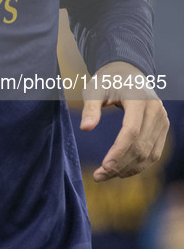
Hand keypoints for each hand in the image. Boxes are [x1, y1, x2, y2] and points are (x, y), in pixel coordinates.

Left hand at [80, 61, 168, 180]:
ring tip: (107, 175)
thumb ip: (90, 108)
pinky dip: (140, 165)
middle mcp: (155, 110)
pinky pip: (154, 152)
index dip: (119, 151)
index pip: (132, 131)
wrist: (128, 71)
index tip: (104, 167)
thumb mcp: (94, 88)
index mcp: (139, 99)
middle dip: (120, 165)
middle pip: (140, 146)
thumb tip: (85, 128)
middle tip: (99, 176)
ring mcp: (162, 119)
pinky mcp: (163, 127)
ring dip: (129, 169)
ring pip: (149, 153)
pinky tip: (122, 171)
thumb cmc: (108, 80)